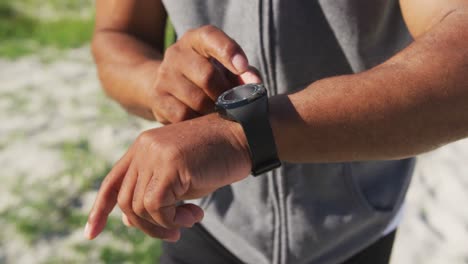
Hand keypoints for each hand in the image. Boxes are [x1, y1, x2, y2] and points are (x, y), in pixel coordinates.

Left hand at [84, 114, 250, 240]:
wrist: (245, 136)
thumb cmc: (217, 158)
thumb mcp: (181, 179)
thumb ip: (155, 193)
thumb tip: (129, 220)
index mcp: (142, 147)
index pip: (112, 181)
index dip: (99, 209)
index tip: (90, 233)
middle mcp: (143, 148)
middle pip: (125, 200)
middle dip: (147, 225)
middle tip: (176, 231)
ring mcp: (155, 153)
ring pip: (139, 206)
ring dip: (164, 224)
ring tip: (190, 220)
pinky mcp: (170, 164)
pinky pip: (156, 206)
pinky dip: (172, 220)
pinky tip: (195, 214)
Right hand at [146, 25, 260, 123]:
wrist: (169, 86)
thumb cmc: (208, 75)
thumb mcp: (226, 68)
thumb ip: (245, 72)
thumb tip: (254, 84)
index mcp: (196, 39)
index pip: (211, 37)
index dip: (229, 51)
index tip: (243, 67)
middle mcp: (176, 53)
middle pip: (207, 75)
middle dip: (225, 93)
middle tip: (231, 102)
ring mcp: (164, 76)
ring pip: (196, 100)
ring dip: (213, 110)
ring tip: (218, 111)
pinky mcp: (158, 99)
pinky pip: (183, 116)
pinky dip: (198, 121)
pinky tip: (202, 119)